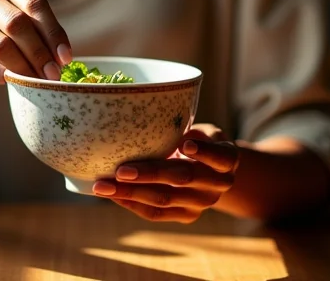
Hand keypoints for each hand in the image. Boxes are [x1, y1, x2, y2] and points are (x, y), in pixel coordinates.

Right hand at [0, 0, 71, 83]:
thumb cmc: (0, 26)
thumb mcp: (19, 14)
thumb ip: (39, 28)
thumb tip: (62, 58)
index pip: (35, 4)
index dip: (53, 32)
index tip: (65, 57)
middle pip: (18, 24)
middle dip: (40, 53)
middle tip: (53, 74)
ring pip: (1, 45)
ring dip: (23, 67)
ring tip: (37, 82)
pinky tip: (10, 81)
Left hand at [92, 124, 239, 223]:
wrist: (213, 171)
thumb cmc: (200, 139)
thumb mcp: (202, 129)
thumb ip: (185, 126)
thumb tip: (148, 112)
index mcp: (227, 159)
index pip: (220, 157)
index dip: (205, 152)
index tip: (186, 144)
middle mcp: (218, 185)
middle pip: (182, 179)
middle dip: (149, 174)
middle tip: (120, 170)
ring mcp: (201, 204)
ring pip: (164, 200)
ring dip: (130, 193)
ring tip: (102, 186)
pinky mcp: (186, 216)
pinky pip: (156, 213)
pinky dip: (132, 203)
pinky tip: (112, 194)